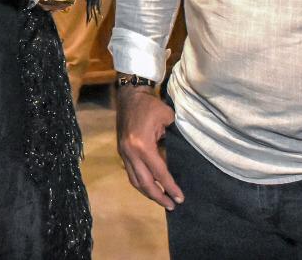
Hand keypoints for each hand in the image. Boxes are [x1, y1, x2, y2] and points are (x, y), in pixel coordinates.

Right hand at [115, 85, 183, 209]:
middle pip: (145, 182)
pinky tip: (150, 187)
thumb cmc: (150, 105)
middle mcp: (130, 153)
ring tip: (161, 200)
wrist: (129, 95)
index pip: (159, 173)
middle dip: (158, 196)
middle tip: (172, 205)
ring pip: (135, 180)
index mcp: (143, 145)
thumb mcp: (167, 118)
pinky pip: (130, 173)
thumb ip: (173, 139)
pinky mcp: (121, 151)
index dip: (170, 187)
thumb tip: (180, 156)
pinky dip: (140, 183)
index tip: (180, 198)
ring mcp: (123, 153)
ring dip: (148, 193)